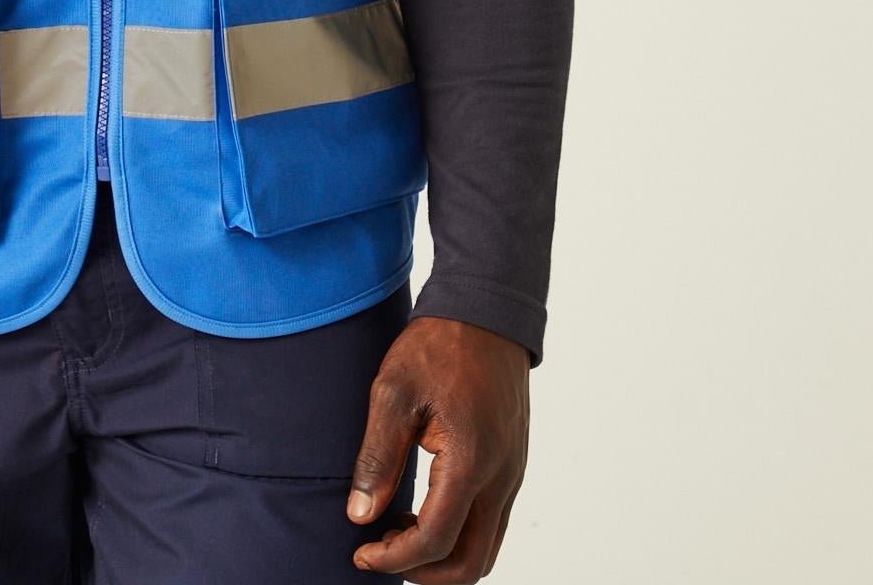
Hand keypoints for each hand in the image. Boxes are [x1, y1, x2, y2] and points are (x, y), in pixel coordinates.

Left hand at [346, 315, 529, 579]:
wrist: (486, 313)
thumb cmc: (438, 346)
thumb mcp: (393, 391)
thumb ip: (377, 456)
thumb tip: (359, 514)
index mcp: (471, 460)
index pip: (436, 540)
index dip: (395, 558)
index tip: (361, 553)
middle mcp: (501, 477)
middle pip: (471, 563)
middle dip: (423, 572)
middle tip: (380, 553)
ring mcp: (512, 474)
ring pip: (486, 547)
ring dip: (443, 556)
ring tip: (397, 533)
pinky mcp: (512, 466)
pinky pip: (491, 522)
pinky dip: (459, 534)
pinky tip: (423, 511)